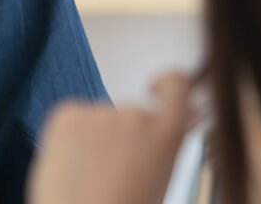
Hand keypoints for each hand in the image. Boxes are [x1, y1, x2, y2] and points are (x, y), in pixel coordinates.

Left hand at [27, 72, 194, 203]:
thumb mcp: (159, 176)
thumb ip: (172, 140)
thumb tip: (193, 111)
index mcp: (167, 133)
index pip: (177, 85)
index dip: (167, 83)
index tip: (155, 88)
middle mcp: (136, 114)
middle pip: (132, 112)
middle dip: (124, 135)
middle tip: (113, 170)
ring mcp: (100, 111)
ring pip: (101, 119)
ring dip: (96, 139)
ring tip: (90, 174)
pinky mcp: (68, 112)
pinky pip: (74, 117)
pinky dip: (71, 136)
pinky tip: (72, 164)